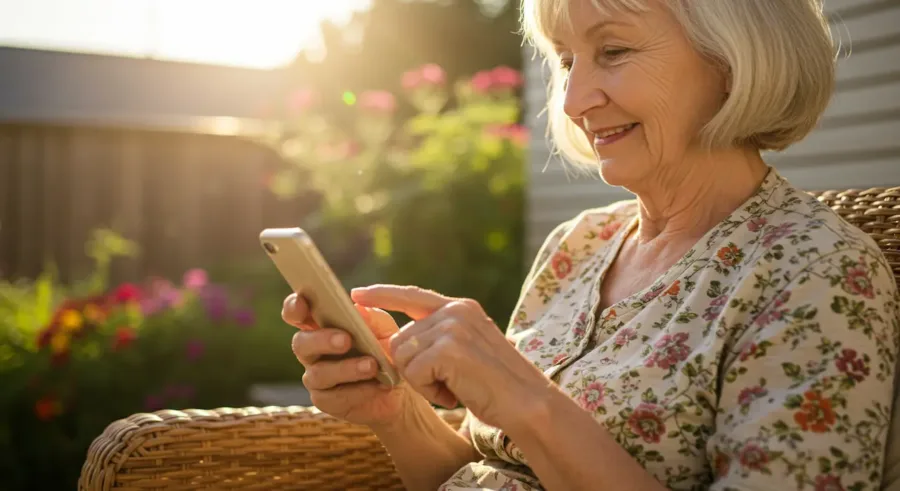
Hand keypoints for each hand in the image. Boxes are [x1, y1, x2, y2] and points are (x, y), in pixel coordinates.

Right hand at [283, 293, 417, 427]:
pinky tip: (377, 385)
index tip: (301, 302)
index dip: (293, 307)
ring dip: (346, 368)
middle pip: (300, 343)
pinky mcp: (326, 401)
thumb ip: (372, 318)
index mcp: (321, 325)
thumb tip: (358, 308)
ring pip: (318, 373)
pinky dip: (358, 390)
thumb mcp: (385, 330)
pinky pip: (334, 397)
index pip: (297, 313)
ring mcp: (317, 377)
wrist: (401, 390)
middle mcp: (312, 351)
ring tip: (371, 365)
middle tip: (345, 340)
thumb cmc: (386, 351)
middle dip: (321, 340)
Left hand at [350, 285, 550, 428]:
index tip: (356, 295)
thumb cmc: (495, 386)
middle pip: (400, 338)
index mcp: (461, 308)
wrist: (526, 403)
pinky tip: (455, 393)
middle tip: (447, 383)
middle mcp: (456, 311)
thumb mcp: (466, 350)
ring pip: (403, 357)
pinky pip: (413, 374)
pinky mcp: (448, 349)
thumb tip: (394, 340)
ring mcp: (452, 328)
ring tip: (454, 387)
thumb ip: (437, 337)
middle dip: (414, 369)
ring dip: (422, 382)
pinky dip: (429, 391)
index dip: (382, 295)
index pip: (412, 295)